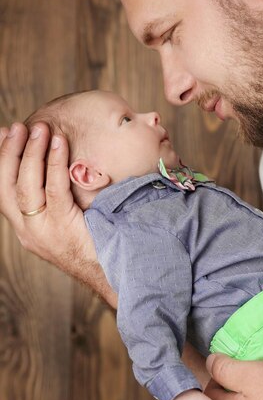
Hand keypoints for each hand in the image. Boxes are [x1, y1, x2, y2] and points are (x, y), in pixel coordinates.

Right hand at [0, 122, 115, 306]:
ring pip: (26, 186)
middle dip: (10, 152)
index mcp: (27, 228)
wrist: (114, 272)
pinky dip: (53, 164)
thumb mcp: (70, 219)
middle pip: (8, 186)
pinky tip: (58, 144)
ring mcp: (42, 231)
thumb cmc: (99, 242)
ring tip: (39, 129)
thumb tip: (61, 164)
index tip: (4, 133)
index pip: (4, 190)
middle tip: (19, 126)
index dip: (1, 161)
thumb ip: (59, 198)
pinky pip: (54, 190)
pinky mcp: (62, 228)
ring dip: (31, 153)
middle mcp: (28, 231)